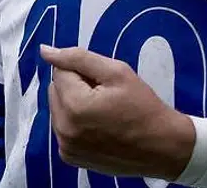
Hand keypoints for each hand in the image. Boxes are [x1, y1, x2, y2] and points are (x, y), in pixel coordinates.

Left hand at [41, 45, 194, 180]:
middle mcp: (63, 128)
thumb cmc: (143, 106)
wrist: (161, 146)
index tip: (105, 82)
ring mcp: (65, 146)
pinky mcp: (69, 156)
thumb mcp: (118, 72)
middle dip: (76, 86)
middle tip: (106, 94)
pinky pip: (63, 128)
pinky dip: (75, 122)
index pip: (60, 71)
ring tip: (103, 111)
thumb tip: (45, 50)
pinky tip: (98, 126)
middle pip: (55, 90)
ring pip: (57, 109)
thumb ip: (79, 58)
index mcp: (74, 105)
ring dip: (74, 103)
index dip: (84, 71)